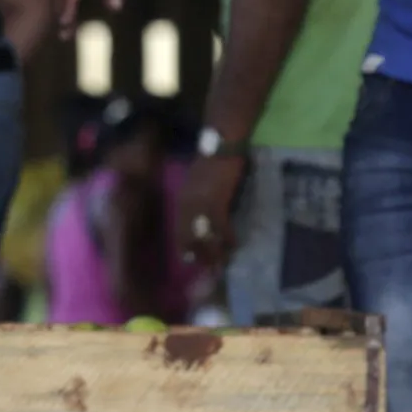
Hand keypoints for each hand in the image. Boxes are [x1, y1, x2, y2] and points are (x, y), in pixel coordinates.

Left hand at [178, 152, 246, 270]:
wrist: (221, 144)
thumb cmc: (211, 160)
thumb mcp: (196, 182)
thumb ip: (195, 198)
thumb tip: (201, 216)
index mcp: (181, 199)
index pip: (178, 228)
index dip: (184, 246)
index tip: (189, 260)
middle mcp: (186, 204)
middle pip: (188, 236)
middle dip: (198, 254)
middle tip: (207, 268)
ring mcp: (200, 204)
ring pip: (204, 235)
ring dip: (214, 251)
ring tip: (221, 263)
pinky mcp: (217, 202)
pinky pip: (221, 227)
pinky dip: (227, 237)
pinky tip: (234, 244)